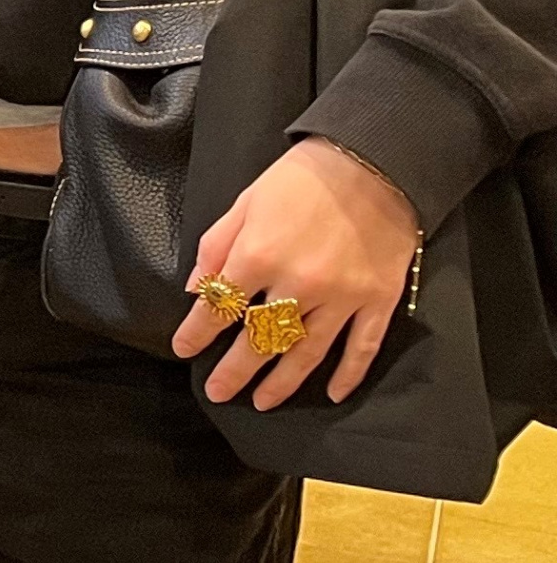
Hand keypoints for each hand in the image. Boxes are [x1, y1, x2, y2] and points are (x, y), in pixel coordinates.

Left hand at [174, 137, 420, 406]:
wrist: (372, 161)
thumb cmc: (302, 178)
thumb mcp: (245, 203)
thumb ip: (217, 247)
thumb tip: (198, 288)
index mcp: (258, 257)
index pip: (218, 308)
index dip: (197, 333)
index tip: (184, 349)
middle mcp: (298, 285)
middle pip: (259, 342)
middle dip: (235, 371)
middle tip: (219, 392)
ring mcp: (342, 297)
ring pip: (307, 354)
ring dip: (282, 382)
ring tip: (263, 402)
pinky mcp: (377, 300)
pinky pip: (361, 348)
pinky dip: (348, 375)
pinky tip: (334, 393)